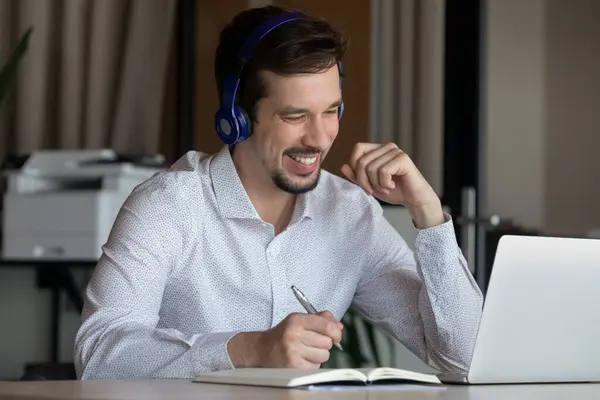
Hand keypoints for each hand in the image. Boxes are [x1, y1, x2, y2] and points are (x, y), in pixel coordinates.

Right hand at [227, 311, 342, 368]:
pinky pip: (316, 366)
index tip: (336, 335)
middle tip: (312, 343)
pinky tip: (301, 359)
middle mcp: (294, 335)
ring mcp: (293, 352)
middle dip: (324, 344)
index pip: (326, 325)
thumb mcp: (299, 320)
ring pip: (324, 356)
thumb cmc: (283, 334)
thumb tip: (339, 326)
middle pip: (327, 342)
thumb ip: (320, 319)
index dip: (336, 332)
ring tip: (306, 351)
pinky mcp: (294, 366)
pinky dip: (312, 364)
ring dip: (319, 355)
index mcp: (297, 320)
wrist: (261, 350)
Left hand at [341, 142, 444, 227]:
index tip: (364, 183)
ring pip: (371, 168)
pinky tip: (392, 185)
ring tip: (386, 187)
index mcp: (378, 150)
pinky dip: (385, 184)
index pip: (358, 149)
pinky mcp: (403, 159)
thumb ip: (356, 176)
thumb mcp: (370, 184)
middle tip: (374, 190)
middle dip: (364, 181)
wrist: (413, 199)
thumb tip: (343, 166)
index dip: (355, 167)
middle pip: (362, 161)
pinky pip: (383, 172)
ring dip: (376, 184)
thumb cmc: (393, 190)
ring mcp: (395, 151)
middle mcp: (387, 147)